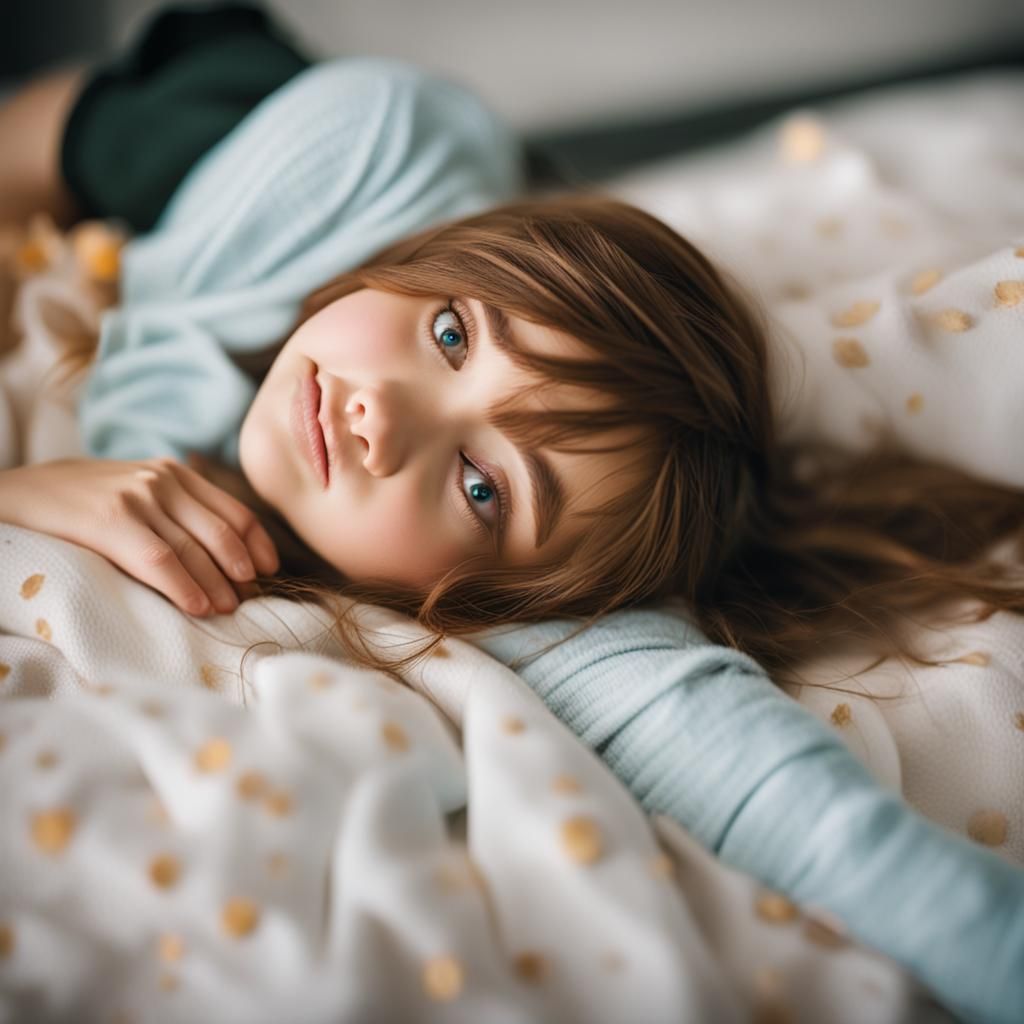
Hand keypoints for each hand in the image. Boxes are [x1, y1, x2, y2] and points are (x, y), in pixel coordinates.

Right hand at [0, 457, 279, 615]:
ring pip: (193, 549)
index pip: (233, 510)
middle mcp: (162, 481)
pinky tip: (198, 607)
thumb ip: (175, 511)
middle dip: (239, 570)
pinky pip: (160, 559)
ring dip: (217, 584)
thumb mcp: (135, 494)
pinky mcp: (111, 519)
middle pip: (220, 532)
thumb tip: (223, 557)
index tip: (268, 570)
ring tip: (229, 609)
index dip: (257, 543)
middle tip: (249, 599)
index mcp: (175, 474)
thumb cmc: (82, 503)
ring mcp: (137, 497)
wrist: (17, 493)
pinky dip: (184, 586)